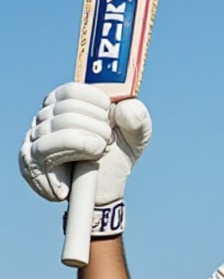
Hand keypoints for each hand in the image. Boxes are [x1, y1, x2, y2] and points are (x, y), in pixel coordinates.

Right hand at [19, 82, 151, 203]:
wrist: (105, 188)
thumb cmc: (117, 154)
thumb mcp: (137, 134)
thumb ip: (137, 116)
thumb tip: (122, 108)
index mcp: (66, 101)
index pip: (73, 90)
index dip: (97, 105)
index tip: (110, 120)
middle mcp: (45, 115)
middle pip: (68, 110)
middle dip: (97, 128)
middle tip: (107, 143)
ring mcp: (34, 137)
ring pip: (59, 127)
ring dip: (89, 142)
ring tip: (99, 153)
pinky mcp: (30, 160)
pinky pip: (45, 148)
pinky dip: (73, 152)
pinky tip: (86, 162)